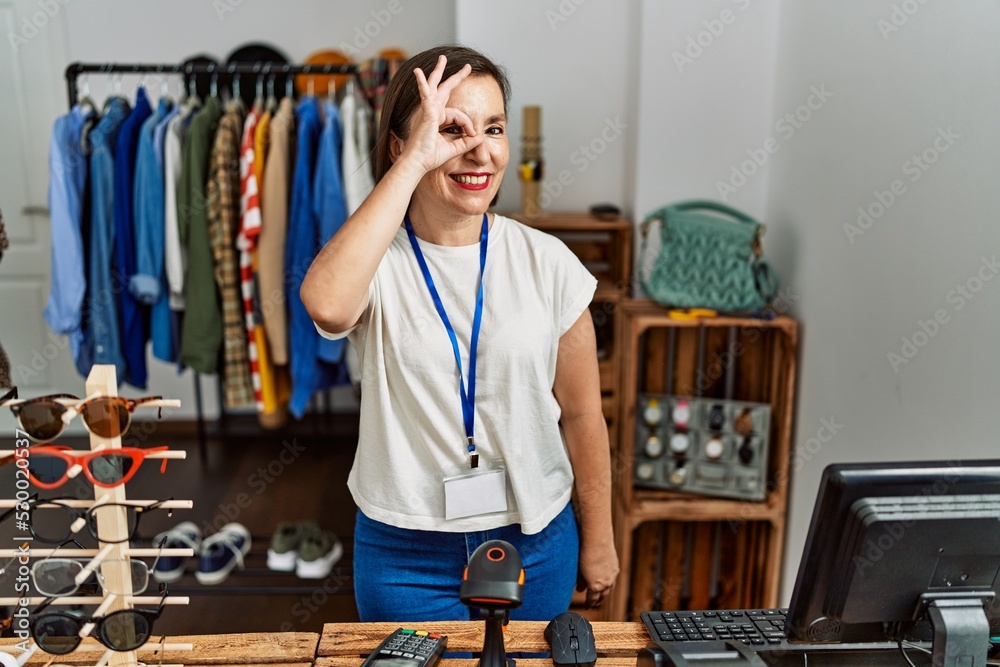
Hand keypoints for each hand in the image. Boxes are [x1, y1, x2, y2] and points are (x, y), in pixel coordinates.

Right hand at [397, 55, 484, 174]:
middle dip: (455, 77)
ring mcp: (427, 111)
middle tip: (467, 67)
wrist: (417, 163)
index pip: (458, 114)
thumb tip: (480, 138)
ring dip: (439, 71)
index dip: (468, 124)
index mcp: (437, 119)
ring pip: (435, 86)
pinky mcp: (425, 113)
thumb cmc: (429, 158)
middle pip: (444, 90)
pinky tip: (418, 72)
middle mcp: (432, 112)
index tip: (473, 134)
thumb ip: (466, 143)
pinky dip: (422, 84)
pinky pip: (425, 95)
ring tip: (442, 58)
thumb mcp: (453, 149)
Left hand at [577, 539, 619, 607]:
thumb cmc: (584, 554)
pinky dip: (609, 582)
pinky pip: (613, 579)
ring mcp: (612, 575)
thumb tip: (580, 589)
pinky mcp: (616, 567)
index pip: (592, 600)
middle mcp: (606, 583)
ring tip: (601, 594)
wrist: (597, 539)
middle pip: (603, 596)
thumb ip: (580, 582)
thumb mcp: (579, 570)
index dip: (589, 604)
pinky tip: (606, 580)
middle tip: (594, 603)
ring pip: (610, 588)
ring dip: (605, 592)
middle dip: (598, 601)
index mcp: (595, 586)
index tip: (587, 607)